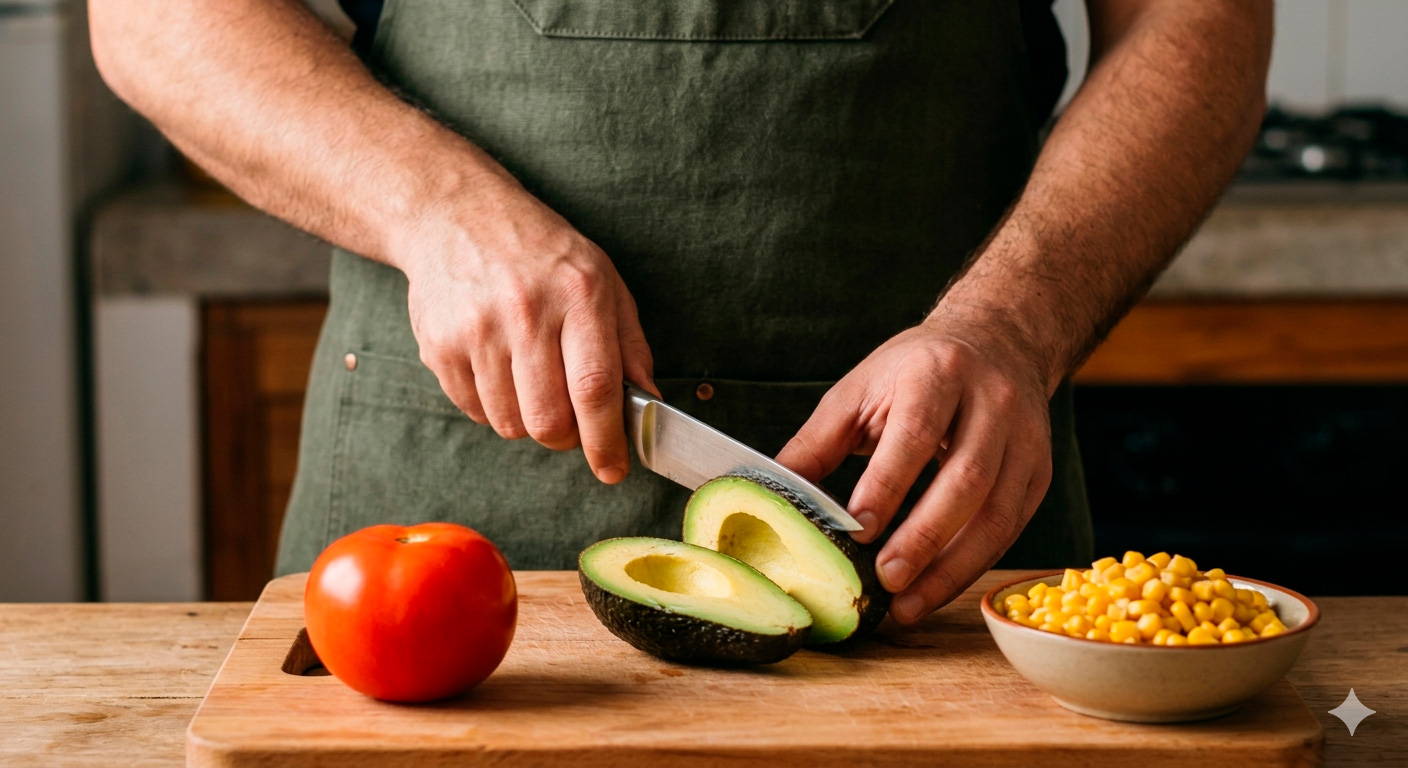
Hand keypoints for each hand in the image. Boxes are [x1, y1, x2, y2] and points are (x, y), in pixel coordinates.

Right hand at [394, 176, 655, 483]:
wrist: (457, 215)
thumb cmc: (541, 253)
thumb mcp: (602, 280)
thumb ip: (629, 344)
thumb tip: (649, 403)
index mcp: (578, 295)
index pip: (596, 388)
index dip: (606, 440)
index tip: (613, 469)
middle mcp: (526, 312)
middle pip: (549, 420)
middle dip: (566, 438)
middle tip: (570, 422)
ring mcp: (476, 330)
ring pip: (510, 424)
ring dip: (528, 420)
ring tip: (531, 380)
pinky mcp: (438, 345)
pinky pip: (474, 411)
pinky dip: (493, 407)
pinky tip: (498, 369)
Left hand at [776, 308, 1053, 623]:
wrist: (996, 342)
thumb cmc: (913, 372)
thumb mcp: (860, 390)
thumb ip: (817, 443)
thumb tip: (771, 495)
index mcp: (937, 373)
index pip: (914, 434)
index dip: (888, 486)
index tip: (857, 531)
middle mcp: (992, 402)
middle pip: (967, 478)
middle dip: (925, 537)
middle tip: (885, 580)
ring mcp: (1025, 439)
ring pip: (997, 513)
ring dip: (952, 567)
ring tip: (908, 604)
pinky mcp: (1039, 472)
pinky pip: (1011, 527)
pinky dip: (973, 564)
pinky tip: (937, 589)